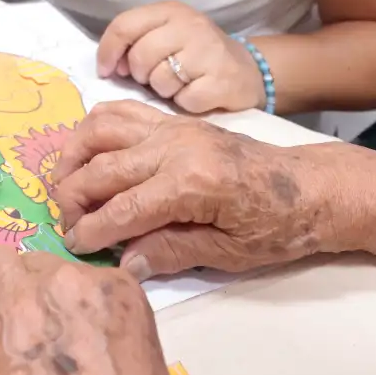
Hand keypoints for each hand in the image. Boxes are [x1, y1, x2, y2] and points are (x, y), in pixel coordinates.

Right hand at [52, 100, 357, 276]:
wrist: (311, 187)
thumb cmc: (278, 226)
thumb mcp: (229, 253)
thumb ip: (172, 253)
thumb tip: (124, 262)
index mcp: (192, 183)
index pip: (123, 208)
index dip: (91, 230)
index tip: (72, 247)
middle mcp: (176, 146)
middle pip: (102, 167)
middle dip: (73, 198)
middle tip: (65, 226)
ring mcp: (173, 127)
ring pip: (101, 129)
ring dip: (74, 156)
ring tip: (65, 188)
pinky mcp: (174, 121)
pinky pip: (121, 112)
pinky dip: (94, 129)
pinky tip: (87, 155)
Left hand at [96, 2, 265, 114]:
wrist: (248, 70)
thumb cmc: (197, 54)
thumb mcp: (167, 35)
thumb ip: (136, 43)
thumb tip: (109, 67)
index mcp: (171, 11)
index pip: (125, 25)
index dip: (108, 51)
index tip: (106, 71)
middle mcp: (191, 25)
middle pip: (141, 56)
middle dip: (141, 75)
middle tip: (155, 77)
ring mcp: (209, 51)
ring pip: (161, 80)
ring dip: (164, 90)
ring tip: (180, 84)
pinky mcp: (223, 80)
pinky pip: (185, 100)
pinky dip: (186, 104)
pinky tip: (197, 95)